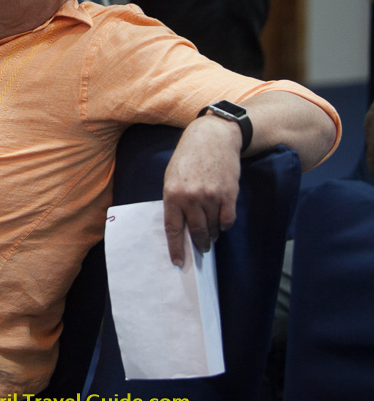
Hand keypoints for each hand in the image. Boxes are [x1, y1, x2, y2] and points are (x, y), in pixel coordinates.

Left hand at [162, 116, 242, 265]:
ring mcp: (211, 197)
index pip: (173, 228)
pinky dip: (224, 225)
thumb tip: (179, 225)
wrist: (213, 138)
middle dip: (199, 244)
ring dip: (212, 235)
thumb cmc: (188, 157)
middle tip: (201, 248)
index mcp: (173, 194)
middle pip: (196, 232)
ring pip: (213, 228)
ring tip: (211, 234)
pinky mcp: (229, 194)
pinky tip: (221, 223)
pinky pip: (227, 220)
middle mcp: (191, 198)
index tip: (178, 262)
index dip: (176, 248)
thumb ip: (174, 200)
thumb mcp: (171, 177)